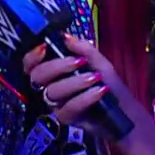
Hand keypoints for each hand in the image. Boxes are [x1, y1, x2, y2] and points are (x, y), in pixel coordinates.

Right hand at [21, 35, 143, 133]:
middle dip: (57, 66)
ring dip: (75, 82)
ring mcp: (56, 103)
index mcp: (54, 71)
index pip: (31, 64)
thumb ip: (84, 49)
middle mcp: (50, 86)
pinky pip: (68, 107)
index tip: (45, 47)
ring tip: (96, 77)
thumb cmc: (107, 83)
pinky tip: (100, 91)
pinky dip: (85, 97)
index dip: (32, 56)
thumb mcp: (99, 61)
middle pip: (37, 76)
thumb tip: (66, 37)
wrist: (123, 108)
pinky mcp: (65, 118)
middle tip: (80, 62)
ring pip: (52, 91)